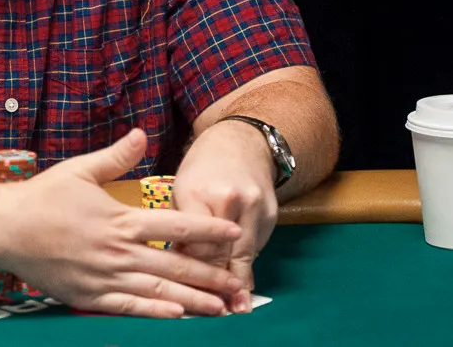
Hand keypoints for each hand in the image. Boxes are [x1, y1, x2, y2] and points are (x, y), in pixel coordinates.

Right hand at [0, 129, 243, 317]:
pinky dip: (156, 313)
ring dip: (193, 300)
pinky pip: (129, 308)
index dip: (208, 230)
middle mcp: (117, 251)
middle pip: (175, 265)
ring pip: (158, 291)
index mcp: (120, 218)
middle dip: (211, 275)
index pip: (176, 225)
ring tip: (220, 307)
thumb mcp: (80, 169)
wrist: (5, 228)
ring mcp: (104, 277)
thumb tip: (142, 133)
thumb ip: (117, 156)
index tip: (234, 234)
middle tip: (239, 284)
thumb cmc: (43, 196)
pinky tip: (177, 316)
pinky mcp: (89, 297)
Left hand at [173, 119, 278, 313]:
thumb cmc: (202, 169)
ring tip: (234, 307)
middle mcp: (230, 200)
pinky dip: (248, 264)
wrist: (240, 143)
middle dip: (217, 282)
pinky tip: (244, 284)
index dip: (191, 269)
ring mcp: (255, 207)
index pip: (196, 242)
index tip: (187, 289)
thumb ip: (181, 228)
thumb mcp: (181, 190)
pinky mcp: (271, 213)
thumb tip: (180, 266)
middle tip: (214, 308)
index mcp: (199, 192)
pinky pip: (257, 246)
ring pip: (244, 253)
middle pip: (223, 251)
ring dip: (238, 281)